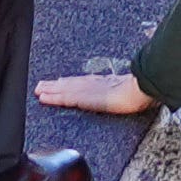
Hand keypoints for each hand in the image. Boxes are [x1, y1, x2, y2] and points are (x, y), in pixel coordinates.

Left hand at [36, 71, 154, 117]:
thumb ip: (128, 87)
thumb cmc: (141, 91)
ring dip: (51, 89)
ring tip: (39, 90)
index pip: (84, 82)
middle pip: (71, 83)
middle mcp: (94, 84)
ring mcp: (88, 90)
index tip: (60, 82)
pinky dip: (54, 97)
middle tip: (41, 86)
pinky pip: (65, 97)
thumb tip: (132, 89)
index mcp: (106, 82)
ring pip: (64, 89)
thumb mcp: (133, 89)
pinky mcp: (84, 97)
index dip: (71, 82)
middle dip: (56, 85)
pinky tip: (44, 98)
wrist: (141, 89)